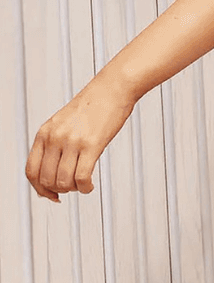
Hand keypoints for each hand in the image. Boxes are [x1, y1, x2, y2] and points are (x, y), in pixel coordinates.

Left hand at [25, 73, 136, 202]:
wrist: (113, 88)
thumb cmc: (93, 105)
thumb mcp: (63, 122)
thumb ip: (55, 143)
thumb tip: (53, 170)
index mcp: (45, 132)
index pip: (31, 170)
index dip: (39, 188)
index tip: (49, 194)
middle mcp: (55, 137)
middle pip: (47, 179)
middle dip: (58, 190)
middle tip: (71, 188)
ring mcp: (72, 141)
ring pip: (64, 181)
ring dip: (73, 189)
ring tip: (82, 185)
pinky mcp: (91, 145)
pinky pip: (82, 177)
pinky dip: (85, 187)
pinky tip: (89, 185)